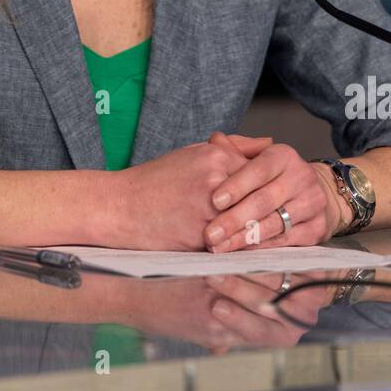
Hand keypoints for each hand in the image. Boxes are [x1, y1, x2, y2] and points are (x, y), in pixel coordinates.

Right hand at [106, 141, 255, 250]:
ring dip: (253, 232)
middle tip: (269, 222)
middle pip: (260, 198)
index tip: (266, 199)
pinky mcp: (202, 233)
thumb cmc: (156, 181)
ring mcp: (210, 207)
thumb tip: (268, 143)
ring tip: (251, 236)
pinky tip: (232, 247)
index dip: (264, 189)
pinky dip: (235, 246)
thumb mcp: (192, 153)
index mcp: (217, 155)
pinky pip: (232, 243)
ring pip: (250, 223)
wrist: (121, 206)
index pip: (262, 172)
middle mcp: (217, 177)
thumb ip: (231, 148)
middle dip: (265, 212)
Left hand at [201, 133, 336, 250]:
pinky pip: (287, 241)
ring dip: (245, 238)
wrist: (311, 194)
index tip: (214, 201)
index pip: (258, 170)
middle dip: (235, 219)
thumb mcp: (254, 157)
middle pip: (265, 200)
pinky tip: (243, 252)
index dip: (236, 186)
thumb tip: (215, 140)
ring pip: (275, 223)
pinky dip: (263, 248)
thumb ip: (234, 149)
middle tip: (211, 233)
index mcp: (283, 156)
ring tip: (221, 247)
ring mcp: (313, 202)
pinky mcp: (318, 227)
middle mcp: (302, 176)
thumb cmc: (270, 176)